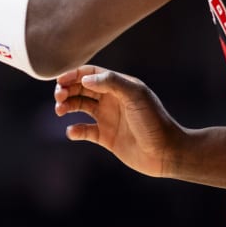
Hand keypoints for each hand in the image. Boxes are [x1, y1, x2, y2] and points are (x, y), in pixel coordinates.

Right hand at [52, 65, 185, 178]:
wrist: (166, 152)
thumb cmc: (154, 121)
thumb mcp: (135, 95)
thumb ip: (111, 82)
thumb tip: (84, 79)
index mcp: (119, 86)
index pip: (90, 74)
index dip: (73, 75)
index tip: (60, 81)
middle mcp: (111, 100)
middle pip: (81, 88)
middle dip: (66, 89)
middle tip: (59, 97)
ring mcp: (108, 118)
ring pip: (79, 106)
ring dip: (66, 106)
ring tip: (60, 111)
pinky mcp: (106, 137)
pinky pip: (84, 131)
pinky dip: (74, 130)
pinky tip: (72, 131)